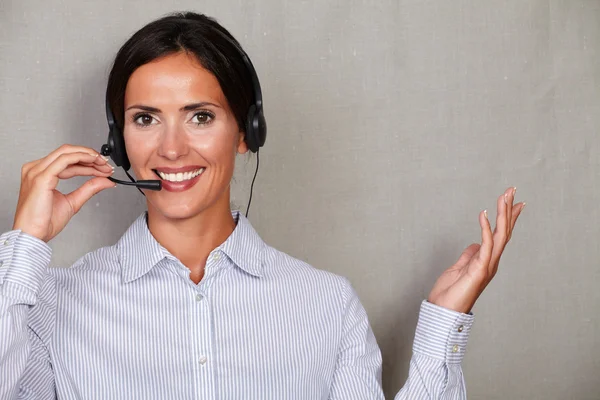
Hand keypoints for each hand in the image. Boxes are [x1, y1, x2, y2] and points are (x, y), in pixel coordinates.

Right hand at [12, 144, 115, 242]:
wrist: (33, 235)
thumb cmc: (44, 222)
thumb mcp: (73, 201)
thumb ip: (89, 189)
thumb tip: (106, 181)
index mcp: (41, 174)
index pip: (67, 161)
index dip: (88, 162)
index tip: (103, 167)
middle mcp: (37, 169)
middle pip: (67, 152)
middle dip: (90, 156)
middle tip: (106, 165)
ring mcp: (37, 171)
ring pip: (66, 152)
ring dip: (89, 156)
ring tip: (104, 164)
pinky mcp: (42, 177)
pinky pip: (64, 160)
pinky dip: (82, 158)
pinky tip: (93, 162)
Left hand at [427, 187, 524, 313]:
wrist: (444, 311)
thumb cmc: (450, 293)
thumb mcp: (459, 268)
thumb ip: (469, 255)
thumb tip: (475, 244)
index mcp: (487, 260)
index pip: (501, 234)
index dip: (507, 217)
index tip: (514, 201)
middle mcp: (491, 261)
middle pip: (504, 231)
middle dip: (508, 209)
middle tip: (512, 190)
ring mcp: (487, 265)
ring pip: (500, 235)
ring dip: (502, 214)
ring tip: (504, 196)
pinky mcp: (479, 269)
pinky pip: (485, 245)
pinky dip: (485, 228)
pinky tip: (484, 214)